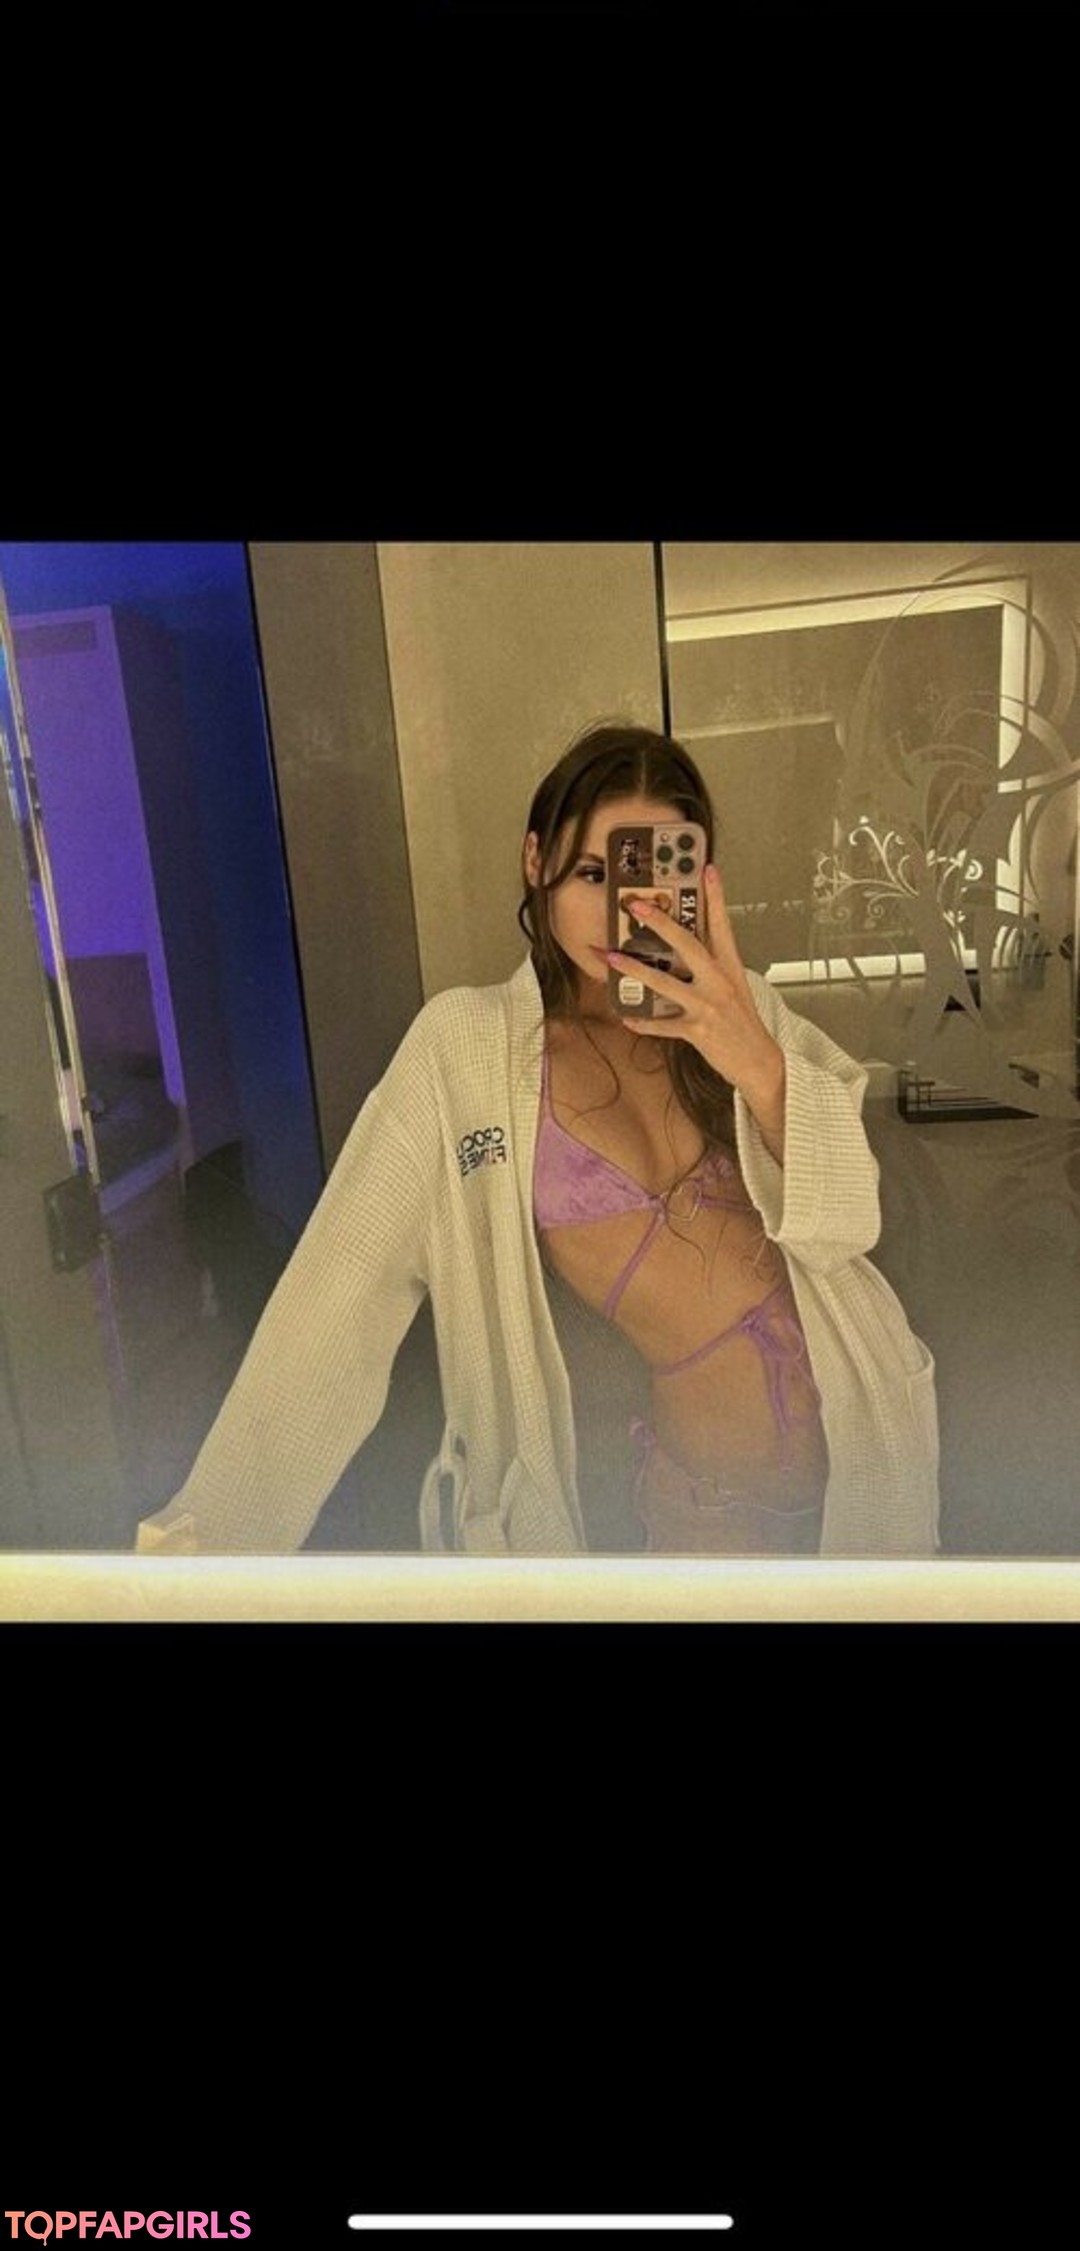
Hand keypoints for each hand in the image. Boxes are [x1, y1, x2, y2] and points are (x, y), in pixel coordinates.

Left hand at [608, 864, 786, 1159]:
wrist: (760, 1062)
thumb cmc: (742, 1023)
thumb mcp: (733, 989)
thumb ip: (711, 969)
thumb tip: (680, 952)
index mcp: (731, 968)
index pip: (722, 926)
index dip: (715, 897)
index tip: (707, 869)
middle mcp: (720, 982)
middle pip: (688, 945)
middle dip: (659, 923)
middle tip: (635, 905)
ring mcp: (709, 1006)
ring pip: (666, 983)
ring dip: (635, 969)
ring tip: (610, 956)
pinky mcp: (698, 1032)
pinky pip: (663, 1025)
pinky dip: (643, 1022)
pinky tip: (627, 1017)